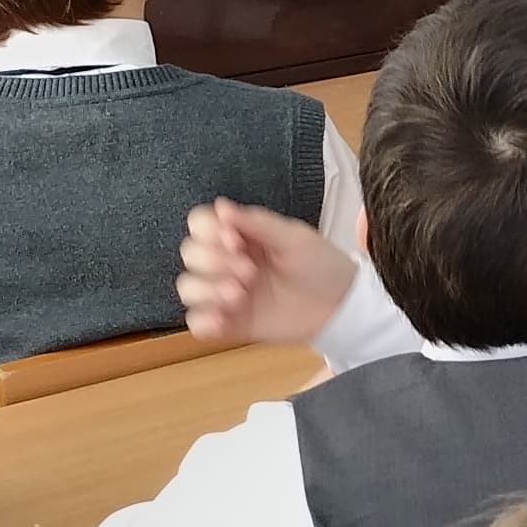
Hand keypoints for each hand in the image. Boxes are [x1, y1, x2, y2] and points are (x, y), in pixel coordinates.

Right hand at [179, 199, 357, 344]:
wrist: (340, 307)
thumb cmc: (321, 265)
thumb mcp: (295, 239)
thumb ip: (258, 223)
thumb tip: (221, 205)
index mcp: (241, 236)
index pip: (200, 223)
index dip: (209, 230)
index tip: (235, 239)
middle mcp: (226, 261)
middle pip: (190, 252)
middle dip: (213, 260)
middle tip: (250, 271)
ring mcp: (224, 292)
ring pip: (187, 286)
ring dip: (207, 289)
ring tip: (240, 295)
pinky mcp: (229, 321)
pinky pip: (196, 322)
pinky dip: (203, 320)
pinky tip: (224, 319)